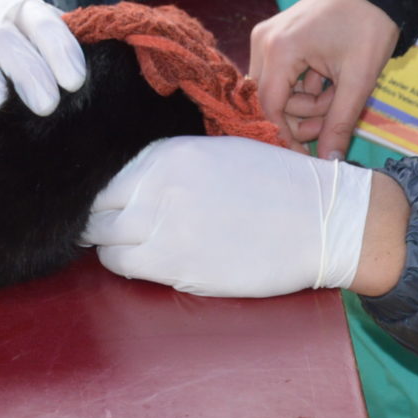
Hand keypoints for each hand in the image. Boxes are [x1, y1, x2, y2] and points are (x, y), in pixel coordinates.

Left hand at [82, 136, 373, 296]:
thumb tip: (135, 178)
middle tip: (107, 226)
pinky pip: (121, 265)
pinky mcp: (175, 265)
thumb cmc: (276, 184)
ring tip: (123, 245)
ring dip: (106, 242)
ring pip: (102, 238)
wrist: (320, 220)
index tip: (108, 202)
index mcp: (169, 155)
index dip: (103, 191)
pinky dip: (120, 263)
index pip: (107, 174)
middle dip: (98, 218)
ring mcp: (163, 227)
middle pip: (97, 207)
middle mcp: (158, 187)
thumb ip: (171, 163)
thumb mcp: (218, 151)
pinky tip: (139, 261)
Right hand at [249, 0, 397, 158]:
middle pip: (270, 99)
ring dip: (306, 101)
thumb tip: (329, 162)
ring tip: (337, 91)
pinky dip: (304, 86)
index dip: (287, 135)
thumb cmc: (367, 27)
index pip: (271, 107)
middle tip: (334, 115)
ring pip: (276, 89)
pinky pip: (281, 75)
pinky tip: (329, 80)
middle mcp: (263, 42)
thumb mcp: (357, 79)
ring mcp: (267, 37)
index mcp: (279, 50)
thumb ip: (339, 123)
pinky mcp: (275, 37)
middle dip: (302, 115)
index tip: (306, 155)